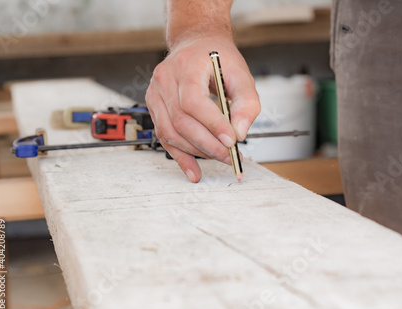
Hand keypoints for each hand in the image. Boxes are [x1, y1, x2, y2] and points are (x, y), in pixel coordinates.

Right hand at [146, 35, 259, 181]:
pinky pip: (164, 137)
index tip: (231, 141)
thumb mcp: (241, 74)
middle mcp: (165, 79)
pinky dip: (181, 157)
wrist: (197, 45)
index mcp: (186, 66)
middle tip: (229, 155)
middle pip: (181, 121)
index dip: (212, 124)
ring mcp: (155, 93)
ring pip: (171, 132)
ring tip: (219, 158)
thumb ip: (247, 104)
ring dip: (196, 151)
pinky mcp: (154, 107)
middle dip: (207, 144)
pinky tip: (194, 171)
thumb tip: (239, 134)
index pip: (193, 101)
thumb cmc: (217, 58)